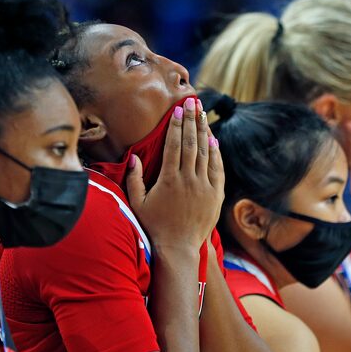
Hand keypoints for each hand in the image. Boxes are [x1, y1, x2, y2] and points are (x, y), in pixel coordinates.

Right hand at [127, 97, 224, 248]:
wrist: (178, 249)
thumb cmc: (154, 226)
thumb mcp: (137, 203)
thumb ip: (134, 179)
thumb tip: (133, 158)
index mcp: (168, 180)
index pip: (173, 145)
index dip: (176, 125)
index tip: (177, 110)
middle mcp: (188, 180)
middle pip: (191, 143)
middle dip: (192, 120)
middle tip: (192, 102)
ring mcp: (204, 187)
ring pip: (205, 152)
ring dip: (204, 131)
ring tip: (202, 114)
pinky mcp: (216, 195)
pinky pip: (217, 168)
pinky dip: (215, 152)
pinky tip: (213, 139)